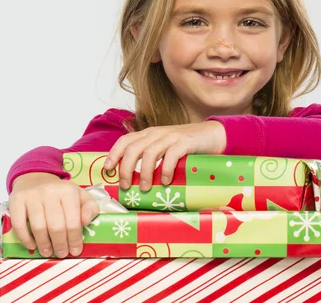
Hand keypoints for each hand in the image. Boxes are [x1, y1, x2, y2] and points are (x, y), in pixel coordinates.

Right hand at [9, 172, 99, 257]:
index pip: (73, 222)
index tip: (75, 251)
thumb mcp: (80, 195)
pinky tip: (32, 245)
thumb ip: (90, 208)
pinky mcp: (16, 200)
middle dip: (60, 245)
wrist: (35, 179)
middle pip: (56, 227)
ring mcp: (32, 195)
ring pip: (38, 228)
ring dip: (44, 244)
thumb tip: (86, 221)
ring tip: (48, 251)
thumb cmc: (60, 193)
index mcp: (68, 191)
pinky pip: (19, 225)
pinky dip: (25, 239)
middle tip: (62, 253)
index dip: (75, 240)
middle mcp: (50, 191)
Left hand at [103, 121, 225, 191]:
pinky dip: (165, 169)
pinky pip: (171, 155)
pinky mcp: (185, 142)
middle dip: (125, 168)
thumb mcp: (164, 148)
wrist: (212, 134)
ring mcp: (171, 136)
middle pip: (133, 149)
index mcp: (148, 134)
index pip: (125, 141)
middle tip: (125, 186)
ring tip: (144, 188)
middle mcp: (156, 133)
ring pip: (150, 153)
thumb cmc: (186, 146)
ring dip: (144, 172)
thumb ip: (150, 157)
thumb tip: (133, 179)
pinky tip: (165, 181)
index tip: (107, 169)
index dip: (113, 154)